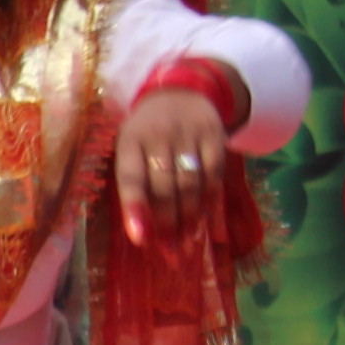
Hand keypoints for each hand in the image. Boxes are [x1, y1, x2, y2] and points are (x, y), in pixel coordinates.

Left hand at [116, 81, 240, 251]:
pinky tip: (204, 221)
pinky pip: (213, 175)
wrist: (182, 92)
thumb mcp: (131, 147)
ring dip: (189, 218)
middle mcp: (159, 135)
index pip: (131, 177)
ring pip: (190, 184)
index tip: (141, 239)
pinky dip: (208, 201)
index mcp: (130, 140)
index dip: (136, 209)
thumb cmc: (147, 132)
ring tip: (186, 244)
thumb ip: (134, 182)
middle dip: (167, 224)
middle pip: (164, 187)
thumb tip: (143, 231)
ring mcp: (189, 134)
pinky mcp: (215, 135)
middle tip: (169, 252)